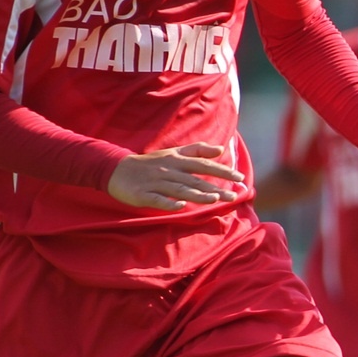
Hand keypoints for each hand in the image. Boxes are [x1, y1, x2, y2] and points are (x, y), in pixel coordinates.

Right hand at [107, 143, 245, 210]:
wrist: (118, 170)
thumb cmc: (151, 163)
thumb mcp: (173, 153)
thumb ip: (197, 151)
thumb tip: (221, 149)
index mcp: (177, 160)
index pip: (203, 165)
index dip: (222, 171)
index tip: (239, 178)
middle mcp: (169, 171)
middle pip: (195, 179)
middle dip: (215, 187)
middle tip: (234, 196)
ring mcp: (156, 183)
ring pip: (179, 189)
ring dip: (197, 195)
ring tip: (214, 200)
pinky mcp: (143, 194)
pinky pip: (157, 199)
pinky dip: (168, 203)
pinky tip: (180, 207)